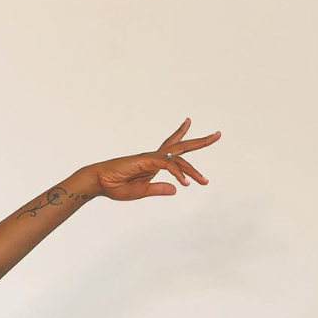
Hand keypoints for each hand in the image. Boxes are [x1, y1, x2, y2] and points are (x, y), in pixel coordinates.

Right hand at [80, 118, 220, 201]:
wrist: (99, 183)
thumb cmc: (115, 187)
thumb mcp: (141, 192)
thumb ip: (159, 189)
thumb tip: (177, 189)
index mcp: (152, 164)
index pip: (172, 150)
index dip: (182, 136)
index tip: (190, 126)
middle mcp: (155, 157)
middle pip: (182, 146)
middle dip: (200, 141)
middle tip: (218, 134)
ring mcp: (152, 158)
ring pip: (179, 160)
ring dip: (193, 171)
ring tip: (204, 181)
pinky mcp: (148, 161)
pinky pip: (169, 166)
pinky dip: (178, 174)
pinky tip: (186, 183)